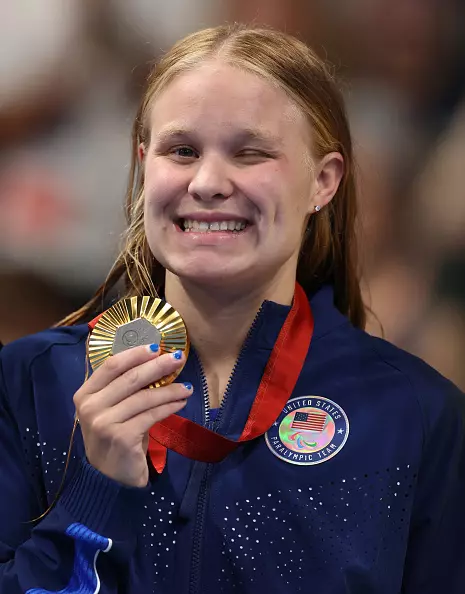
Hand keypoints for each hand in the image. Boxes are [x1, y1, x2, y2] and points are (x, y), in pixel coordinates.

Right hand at [73, 345, 191, 486]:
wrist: (109, 476)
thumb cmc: (114, 435)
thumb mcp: (112, 408)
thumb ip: (124, 386)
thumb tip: (157, 360)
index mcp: (85, 394)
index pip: (111, 365)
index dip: (135, 353)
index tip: (156, 346)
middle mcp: (90, 407)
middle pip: (130, 378)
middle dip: (158, 366)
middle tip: (178, 358)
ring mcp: (104, 423)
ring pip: (144, 397)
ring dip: (169, 389)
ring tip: (187, 387)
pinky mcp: (121, 438)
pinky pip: (151, 415)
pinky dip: (169, 406)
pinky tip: (181, 402)